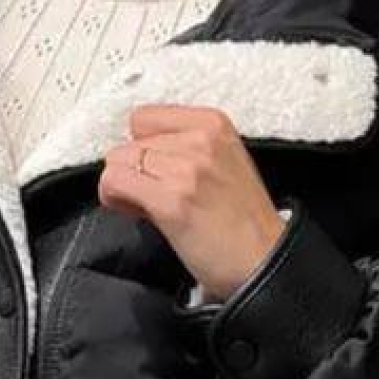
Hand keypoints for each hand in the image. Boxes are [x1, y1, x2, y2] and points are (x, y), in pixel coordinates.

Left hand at [99, 103, 287, 302]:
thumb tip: (142, 154)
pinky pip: (115, 183)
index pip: (144, 118)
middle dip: (134, 170)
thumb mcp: (225, 163)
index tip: (153, 168)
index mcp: (213, 124)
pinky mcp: (170, 200)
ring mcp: (185, 169)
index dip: (142, 145)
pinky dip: (116, 199)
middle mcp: (200, 141)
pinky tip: (139, 213)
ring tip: (147, 205)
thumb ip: (185, 149)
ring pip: (116, 161)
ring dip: (124, 186)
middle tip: (151, 195)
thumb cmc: (246, 223)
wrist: (264, 261)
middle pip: (129, 143)